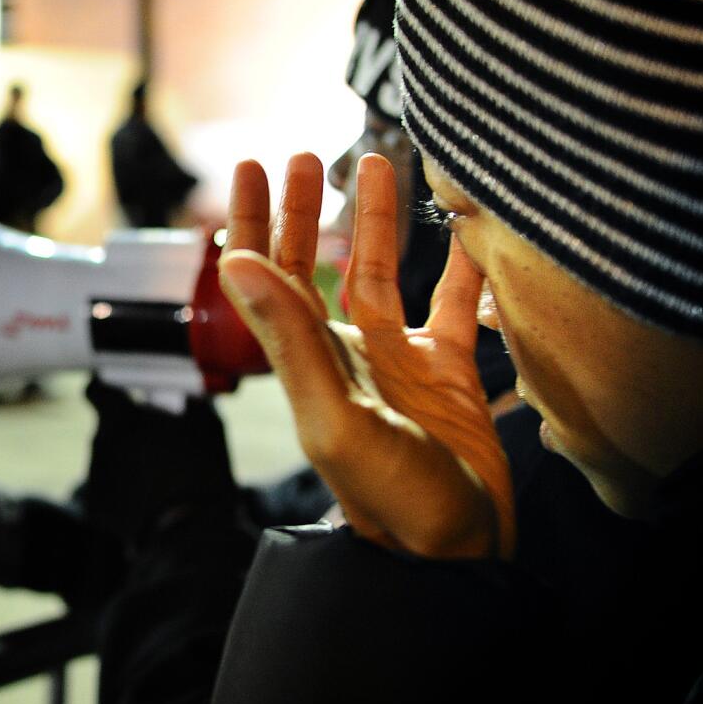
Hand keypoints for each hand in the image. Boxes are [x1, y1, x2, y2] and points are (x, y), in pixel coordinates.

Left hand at [82, 377, 237, 542]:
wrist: (192, 533)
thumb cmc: (201, 474)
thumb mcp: (207, 424)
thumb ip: (186, 401)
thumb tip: (182, 392)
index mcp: (121, 419)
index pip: (96, 391)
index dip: (107, 389)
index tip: (121, 393)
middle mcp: (100, 445)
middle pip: (107, 427)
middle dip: (128, 430)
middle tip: (157, 442)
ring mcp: (95, 478)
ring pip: (108, 458)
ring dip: (127, 460)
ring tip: (159, 477)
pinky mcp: (95, 507)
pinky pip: (108, 488)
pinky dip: (124, 490)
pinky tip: (149, 498)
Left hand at [217, 153, 513, 559]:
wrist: (458, 548)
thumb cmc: (390, 497)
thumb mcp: (332, 414)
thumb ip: (288, 338)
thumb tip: (235, 262)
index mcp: (307, 361)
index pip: (267, 277)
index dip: (255, 222)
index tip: (251, 166)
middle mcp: (345, 352)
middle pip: (316, 265)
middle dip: (306, 209)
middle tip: (307, 154)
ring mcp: (396, 358)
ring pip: (379, 272)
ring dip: (375, 220)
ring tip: (377, 163)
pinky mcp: (448, 369)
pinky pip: (451, 301)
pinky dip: (458, 262)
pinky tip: (467, 223)